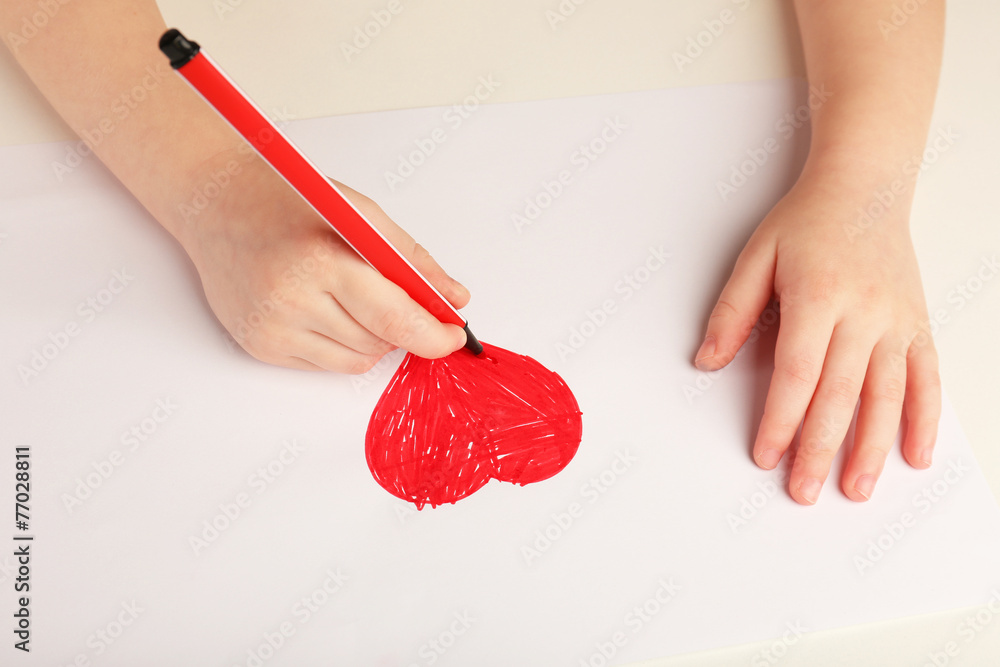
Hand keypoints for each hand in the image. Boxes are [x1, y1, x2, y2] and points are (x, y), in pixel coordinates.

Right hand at [178, 151, 470, 372]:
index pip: (394, 318)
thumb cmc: (289, 200)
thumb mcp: (360, 214)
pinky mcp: (259, 346)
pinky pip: (325, 364)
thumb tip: (454, 299)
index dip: (433, 334)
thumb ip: (411, 261)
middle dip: (403, 326)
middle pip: (379, 342)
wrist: (214, 202)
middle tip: (393, 294)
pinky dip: (340, 343)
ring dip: (372, 337)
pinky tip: (323, 306)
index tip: (454, 335)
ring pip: (356, 361)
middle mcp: (291, 299)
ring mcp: (272, 328)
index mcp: (321, 259)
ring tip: (351, 294)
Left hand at [695, 169, 940, 503]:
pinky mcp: (917, 324)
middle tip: (803, 490)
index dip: (780, 419)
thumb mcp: (756, 257)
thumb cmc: (807, 222)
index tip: (765, 455)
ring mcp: (896, 321)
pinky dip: (925, 418)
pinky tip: (915, 455)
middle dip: (820, 448)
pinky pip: (926, 378)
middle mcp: (864, 313)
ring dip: (872, 447)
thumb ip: (732, 311)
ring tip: (856, 489)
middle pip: (840, 394)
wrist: (865, 186)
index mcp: (818, 296)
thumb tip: (706, 362)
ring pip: (887, 395)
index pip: (797, 374)